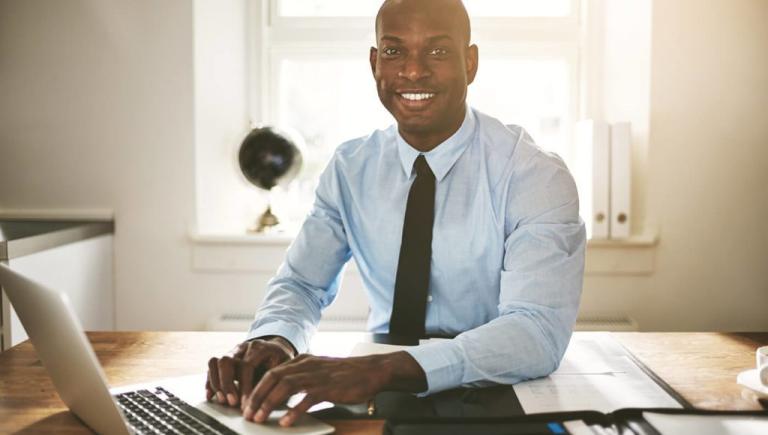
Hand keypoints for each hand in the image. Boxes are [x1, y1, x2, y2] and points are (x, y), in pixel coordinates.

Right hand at [206, 337, 295, 407]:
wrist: (276, 348)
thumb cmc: (280, 361)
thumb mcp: (284, 368)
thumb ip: (275, 381)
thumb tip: (268, 401)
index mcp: (259, 347)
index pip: (246, 366)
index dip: (244, 387)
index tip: (246, 404)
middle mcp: (243, 347)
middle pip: (226, 361)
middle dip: (227, 384)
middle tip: (232, 402)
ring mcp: (232, 351)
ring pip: (215, 362)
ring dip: (217, 383)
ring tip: (222, 400)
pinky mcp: (225, 359)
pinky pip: (212, 367)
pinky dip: (210, 382)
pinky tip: (211, 395)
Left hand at [243, 351, 426, 426]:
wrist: (372, 370)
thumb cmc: (346, 374)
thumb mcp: (319, 371)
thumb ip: (300, 379)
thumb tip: (279, 397)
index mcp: (302, 361)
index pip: (272, 372)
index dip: (256, 388)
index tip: (247, 404)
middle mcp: (306, 365)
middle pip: (273, 378)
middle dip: (257, 396)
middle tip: (248, 414)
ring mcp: (317, 375)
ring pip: (285, 386)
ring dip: (269, 403)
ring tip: (260, 418)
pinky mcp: (329, 387)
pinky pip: (307, 398)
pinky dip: (294, 410)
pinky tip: (286, 422)